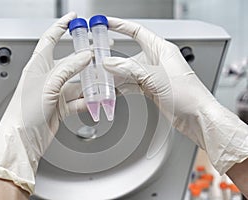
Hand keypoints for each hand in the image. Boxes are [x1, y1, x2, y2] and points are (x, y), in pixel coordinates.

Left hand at [0, 12, 90, 193]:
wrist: (23, 138)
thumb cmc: (24, 111)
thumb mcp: (48, 84)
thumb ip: (68, 68)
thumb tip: (86, 56)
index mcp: (38, 65)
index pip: (50, 39)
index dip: (61, 27)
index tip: (73, 19)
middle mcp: (47, 77)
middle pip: (70, 61)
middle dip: (86, 56)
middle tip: (101, 51)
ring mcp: (55, 92)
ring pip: (78, 82)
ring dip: (92, 81)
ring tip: (105, 78)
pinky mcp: (62, 106)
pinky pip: (80, 100)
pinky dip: (90, 100)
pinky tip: (99, 98)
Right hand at [103, 17, 247, 174]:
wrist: (196, 117)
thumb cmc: (189, 95)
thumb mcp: (156, 78)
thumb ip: (130, 69)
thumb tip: (109, 62)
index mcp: (162, 50)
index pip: (137, 32)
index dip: (121, 26)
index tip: (106, 24)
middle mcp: (156, 61)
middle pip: (129, 55)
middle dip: (113, 59)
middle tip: (98, 60)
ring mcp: (152, 76)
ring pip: (128, 72)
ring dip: (115, 76)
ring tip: (102, 80)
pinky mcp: (150, 89)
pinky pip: (131, 84)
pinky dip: (121, 87)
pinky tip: (112, 91)